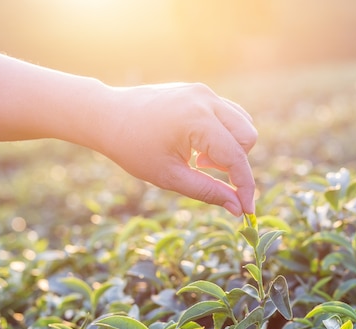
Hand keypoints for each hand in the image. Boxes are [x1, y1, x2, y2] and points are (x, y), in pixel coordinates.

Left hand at [98, 83, 256, 215]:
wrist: (107, 115)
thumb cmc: (133, 148)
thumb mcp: (170, 177)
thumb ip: (208, 191)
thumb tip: (238, 208)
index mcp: (198, 120)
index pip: (236, 157)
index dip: (245, 187)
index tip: (247, 210)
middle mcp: (206, 100)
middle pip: (248, 137)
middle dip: (235, 162)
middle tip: (203, 169)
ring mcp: (205, 92)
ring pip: (243, 123)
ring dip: (231, 147)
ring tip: (199, 157)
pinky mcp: (201, 91)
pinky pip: (230, 114)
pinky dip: (224, 133)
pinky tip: (198, 144)